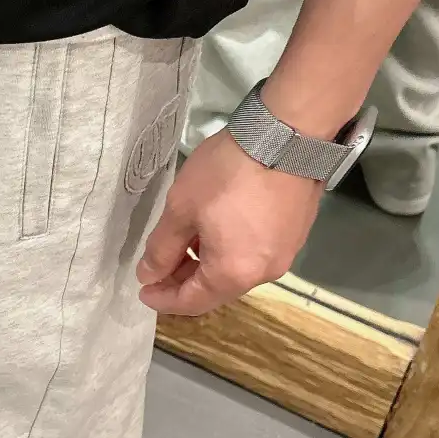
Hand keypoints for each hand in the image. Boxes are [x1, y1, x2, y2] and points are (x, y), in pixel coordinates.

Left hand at [137, 130, 322, 314]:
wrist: (288, 134)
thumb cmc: (227, 174)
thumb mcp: (181, 209)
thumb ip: (161, 248)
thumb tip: (149, 275)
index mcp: (234, 274)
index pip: (192, 302)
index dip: (164, 299)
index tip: (143, 290)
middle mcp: (264, 273)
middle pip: (216, 290)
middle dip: (183, 280)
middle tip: (157, 266)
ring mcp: (285, 253)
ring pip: (235, 271)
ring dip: (205, 264)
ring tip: (182, 243)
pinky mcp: (295, 233)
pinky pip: (253, 254)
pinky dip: (228, 251)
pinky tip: (213, 230)